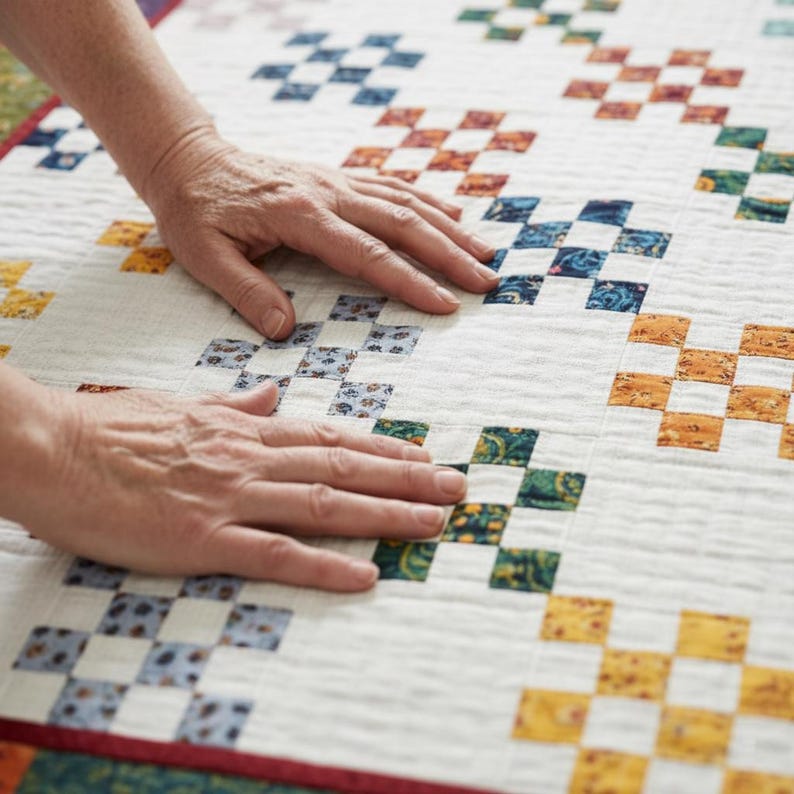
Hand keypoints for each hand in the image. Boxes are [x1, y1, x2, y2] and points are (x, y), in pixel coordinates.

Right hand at [17, 382, 465, 591]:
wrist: (50, 446)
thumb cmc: (110, 426)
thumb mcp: (180, 404)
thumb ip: (232, 403)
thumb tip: (271, 393)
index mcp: (242, 428)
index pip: (327, 436)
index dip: (380, 448)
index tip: (421, 457)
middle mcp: (248, 457)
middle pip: (342, 466)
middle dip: (406, 478)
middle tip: (456, 488)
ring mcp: (229, 497)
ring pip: (324, 503)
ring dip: (385, 513)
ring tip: (434, 521)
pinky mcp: (202, 539)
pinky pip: (274, 553)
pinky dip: (323, 565)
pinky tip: (365, 575)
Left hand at [143, 129, 497, 338]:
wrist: (188, 159)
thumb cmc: (195, 212)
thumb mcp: (205, 257)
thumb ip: (246, 292)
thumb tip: (284, 331)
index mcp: (300, 216)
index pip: (368, 254)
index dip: (411, 281)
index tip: (447, 304)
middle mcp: (327, 193)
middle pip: (402, 223)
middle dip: (449, 254)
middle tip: (487, 281)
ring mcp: (336, 181)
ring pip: (405, 201)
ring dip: (449, 227)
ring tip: (486, 253)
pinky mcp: (336, 177)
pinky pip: (391, 186)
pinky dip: (426, 201)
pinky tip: (452, 214)